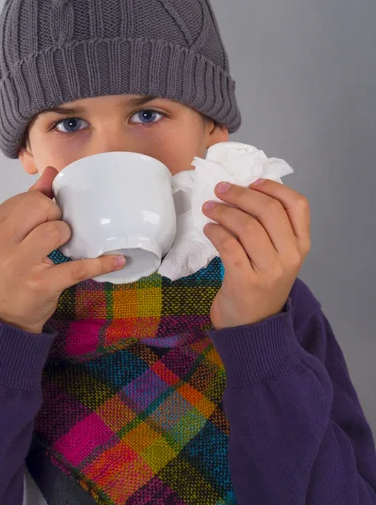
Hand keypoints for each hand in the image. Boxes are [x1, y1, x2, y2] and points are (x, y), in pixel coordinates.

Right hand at [0, 166, 125, 333]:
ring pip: (58, 231)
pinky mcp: (41, 284)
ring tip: (62, 249)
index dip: (46, 205)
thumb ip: (30, 200)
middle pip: (44, 207)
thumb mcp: (10, 233)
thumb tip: (51, 171)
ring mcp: (20, 263)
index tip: (47, 218)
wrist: (1, 316)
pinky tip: (116, 260)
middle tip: (56, 234)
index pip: (30, 197)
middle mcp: (2, 241)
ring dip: (68, 237)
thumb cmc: (9, 269)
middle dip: (58, 217)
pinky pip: (77, 268)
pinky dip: (100, 264)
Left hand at [202, 178, 310, 328]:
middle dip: (240, 194)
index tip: (251, 182)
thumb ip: (270, 229)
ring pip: (246, 226)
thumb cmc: (261, 284)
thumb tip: (244, 191)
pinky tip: (208, 229)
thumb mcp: (277, 257)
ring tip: (209, 208)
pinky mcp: (245, 281)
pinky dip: (215, 231)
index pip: (298, 205)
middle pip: (269, 210)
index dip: (273, 187)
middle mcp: (290, 256)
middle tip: (220, 190)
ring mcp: (269, 270)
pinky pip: (228, 245)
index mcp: (301, 245)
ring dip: (223, 211)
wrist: (253, 328)